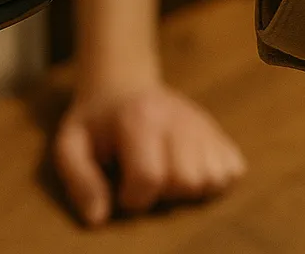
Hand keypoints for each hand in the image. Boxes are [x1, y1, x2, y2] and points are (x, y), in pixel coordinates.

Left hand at [55, 79, 245, 225]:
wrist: (122, 86)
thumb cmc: (95, 124)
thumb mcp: (71, 144)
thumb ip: (79, 179)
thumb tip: (98, 218)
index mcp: (139, 118)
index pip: (149, 177)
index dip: (133, 196)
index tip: (122, 187)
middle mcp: (177, 116)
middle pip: (186, 180)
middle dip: (163, 192)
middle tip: (147, 177)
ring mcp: (202, 123)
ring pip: (212, 179)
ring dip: (189, 187)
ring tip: (167, 172)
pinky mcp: (219, 132)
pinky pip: (234, 171)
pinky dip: (214, 178)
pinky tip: (188, 167)